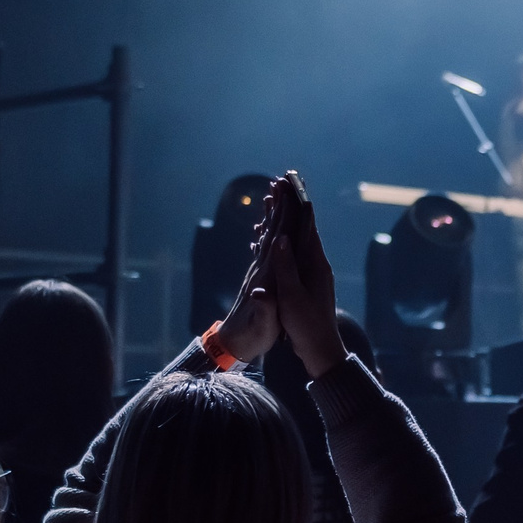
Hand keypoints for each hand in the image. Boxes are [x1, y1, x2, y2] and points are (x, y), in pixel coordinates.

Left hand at [215, 196, 281, 363]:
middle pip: (273, 228)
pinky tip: (266, 223)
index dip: (285, 215)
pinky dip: (268, 230)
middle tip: (286, 180)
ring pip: (268, 233)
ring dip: (273, 212)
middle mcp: (261, 267)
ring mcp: (258, 270)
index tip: (291, 193)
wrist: (231, 342)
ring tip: (275, 192)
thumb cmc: (251, 336)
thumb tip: (261, 293)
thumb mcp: (262, 326)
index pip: (279, 238)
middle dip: (280, 204)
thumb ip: (264, 308)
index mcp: (267, 274)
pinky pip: (265, 245)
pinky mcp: (257, 276)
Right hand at [265, 171, 347, 378]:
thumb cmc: (306, 326)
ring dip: (287, 218)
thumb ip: (286, 268)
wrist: (321, 350)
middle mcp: (317, 264)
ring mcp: (313, 273)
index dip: (296, 202)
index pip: (305, 226)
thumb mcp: (292, 297)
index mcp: (315, 265)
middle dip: (292, 203)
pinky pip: (294, 252)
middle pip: (303, 226)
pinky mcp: (307, 282)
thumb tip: (280, 238)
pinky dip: (284, 238)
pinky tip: (278, 237)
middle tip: (283, 181)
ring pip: (298, 238)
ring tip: (277, 201)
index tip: (289, 181)